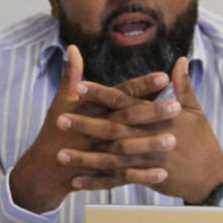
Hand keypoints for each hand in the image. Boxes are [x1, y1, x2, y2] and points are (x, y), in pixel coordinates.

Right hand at [8, 47, 178, 211]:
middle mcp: (95, 129)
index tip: (164, 76)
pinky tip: (163, 173)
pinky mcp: (102, 173)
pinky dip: (143, 176)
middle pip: (127, 119)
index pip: (119, 94)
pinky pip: (124, 175)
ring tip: (175, 139)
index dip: (141, 85)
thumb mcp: (61, 101)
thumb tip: (73, 47)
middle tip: (178, 106)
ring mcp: (98, 153)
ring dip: (151, 144)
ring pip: (128, 148)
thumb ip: (71, 74)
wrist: (44, 169)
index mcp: (89, 109)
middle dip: (153, 112)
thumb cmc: (55, 130)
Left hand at [57, 57, 222, 201]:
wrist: (211, 176)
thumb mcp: (195, 111)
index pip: (124, 102)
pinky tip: (76, 181)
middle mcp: (148, 139)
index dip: (101, 95)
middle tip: (60, 120)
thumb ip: (184, 86)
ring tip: (60, 154)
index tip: (79, 87)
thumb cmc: (203, 141)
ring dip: (84, 157)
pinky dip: (96, 182)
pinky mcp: (144, 178)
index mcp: (157, 119)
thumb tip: (180, 60)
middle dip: (85, 125)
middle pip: (111, 130)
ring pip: (110, 158)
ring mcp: (145, 161)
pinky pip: (116, 181)